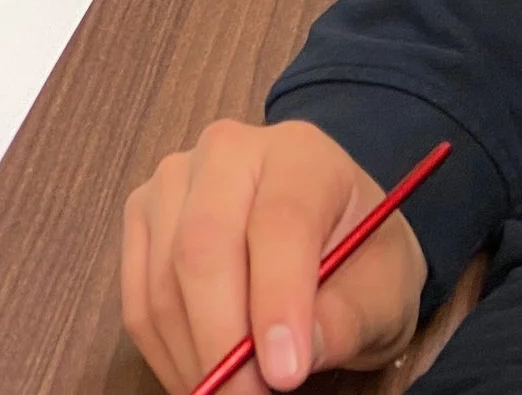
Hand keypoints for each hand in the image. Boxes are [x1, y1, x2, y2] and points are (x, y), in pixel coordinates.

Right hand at [123, 120, 427, 394]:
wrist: (329, 237)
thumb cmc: (362, 262)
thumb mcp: (383, 293)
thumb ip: (347, 320)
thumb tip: (290, 356)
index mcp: (300, 155)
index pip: (279, 222)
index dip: (277, 302)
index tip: (284, 374)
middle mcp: (226, 151)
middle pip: (203, 245)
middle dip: (221, 339)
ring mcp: (173, 180)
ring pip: (163, 278)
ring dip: (192, 355)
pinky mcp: (142, 215)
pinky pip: (138, 298)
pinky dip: (167, 351)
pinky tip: (203, 376)